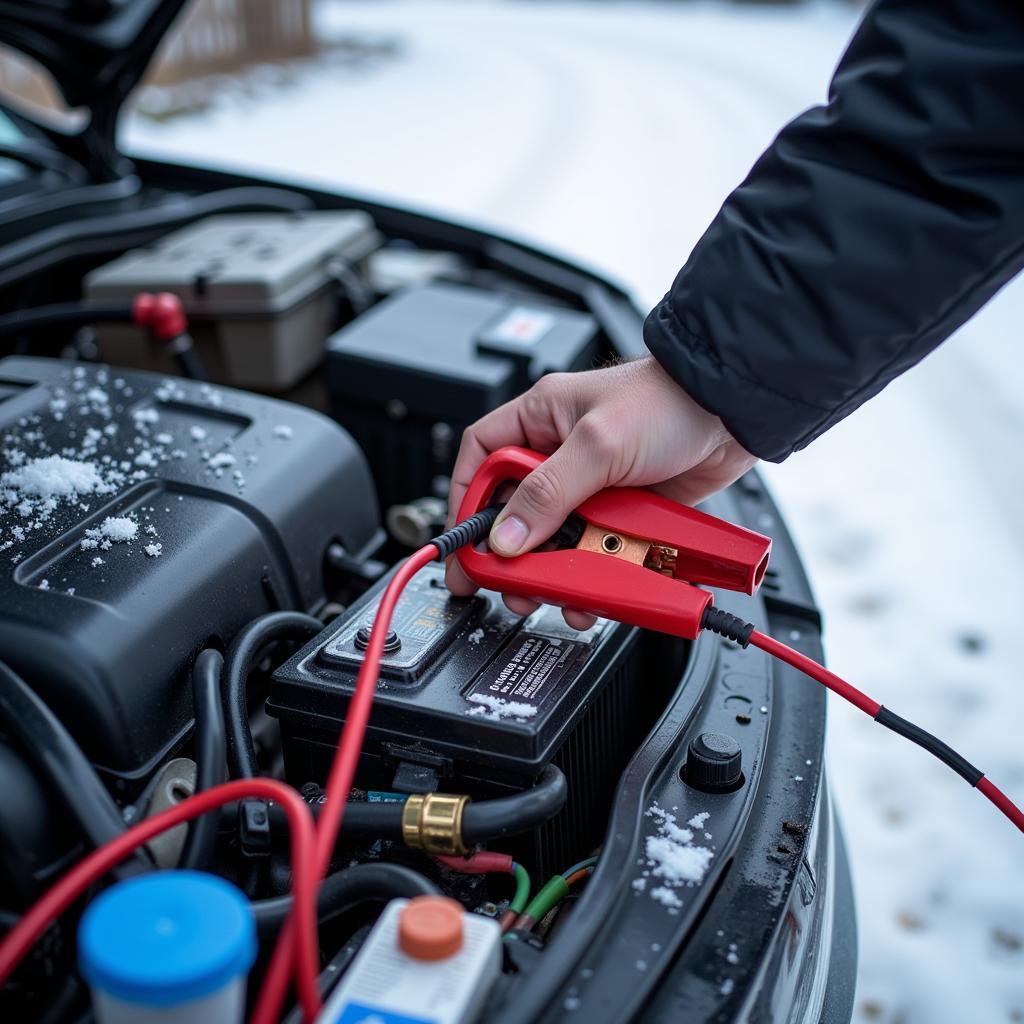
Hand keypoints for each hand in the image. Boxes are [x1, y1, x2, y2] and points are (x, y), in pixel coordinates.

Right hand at [444, 356, 757, 627]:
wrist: (733, 415)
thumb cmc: (668, 400)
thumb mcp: (597, 444)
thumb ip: (549, 494)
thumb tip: (507, 538)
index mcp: (540, 419)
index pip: (482, 460)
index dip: (466, 502)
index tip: (464, 543)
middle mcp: (560, 454)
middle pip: (515, 511)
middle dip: (509, 552)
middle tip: (504, 584)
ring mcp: (591, 486)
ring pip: (555, 538)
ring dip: (552, 570)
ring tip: (550, 595)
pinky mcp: (620, 511)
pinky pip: (594, 550)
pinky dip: (592, 574)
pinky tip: (591, 591)